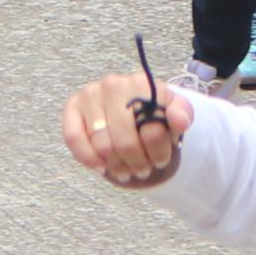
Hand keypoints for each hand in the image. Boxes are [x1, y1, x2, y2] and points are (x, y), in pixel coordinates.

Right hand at [59, 70, 190, 187]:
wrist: (131, 105)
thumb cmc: (152, 112)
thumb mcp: (174, 111)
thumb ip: (182, 114)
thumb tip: (179, 120)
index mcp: (141, 84)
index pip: (152, 128)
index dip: (158, 152)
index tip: (161, 161)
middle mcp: (113, 84)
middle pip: (125, 141)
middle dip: (137, 162)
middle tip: (143, 170)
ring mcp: (90, 95)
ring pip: (101, 144)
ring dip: (116, 165)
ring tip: (126, 171)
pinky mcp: (73, 106)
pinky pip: (74, 138)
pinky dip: (88, 158)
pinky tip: (101, 167)